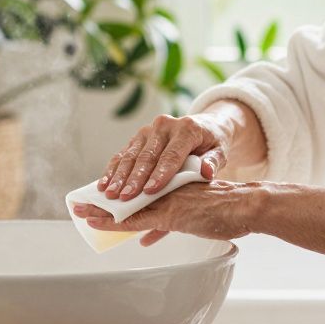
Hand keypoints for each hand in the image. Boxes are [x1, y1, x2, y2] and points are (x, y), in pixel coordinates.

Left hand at [73, 181, 262, 245]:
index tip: (96, 199)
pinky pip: (136, 219)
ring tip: (81, 211)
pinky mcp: (170, 214)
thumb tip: (145, 240)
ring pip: (126, 206)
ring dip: (101, 209)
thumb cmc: (225, 212)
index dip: (114, 195)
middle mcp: (164, 189)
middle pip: (126, 195)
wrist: (246, 206)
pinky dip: (114, 221)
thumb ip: (166, 226)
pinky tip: (98, 221)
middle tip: (80, 203)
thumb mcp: (192, 217)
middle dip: (102, 200)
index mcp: (170, 186)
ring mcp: (166, 200)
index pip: (136, 190)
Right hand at [98, 114, 229, 201]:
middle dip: (134, 178)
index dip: (160, 173)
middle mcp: (165, 126)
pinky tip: (104, 184)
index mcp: (187, 129)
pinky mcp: (139, 136)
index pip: (172, 155)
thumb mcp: (220, 152)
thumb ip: (213, 162)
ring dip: (119, 176)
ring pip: (131, 155)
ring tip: (109, 194)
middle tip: (124, 198)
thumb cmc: (213, 144)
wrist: (205, 125)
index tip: (150, 191)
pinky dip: (113, 169)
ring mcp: (149, 129)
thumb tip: (206, 172)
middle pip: (148, 156)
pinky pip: (123, 153)